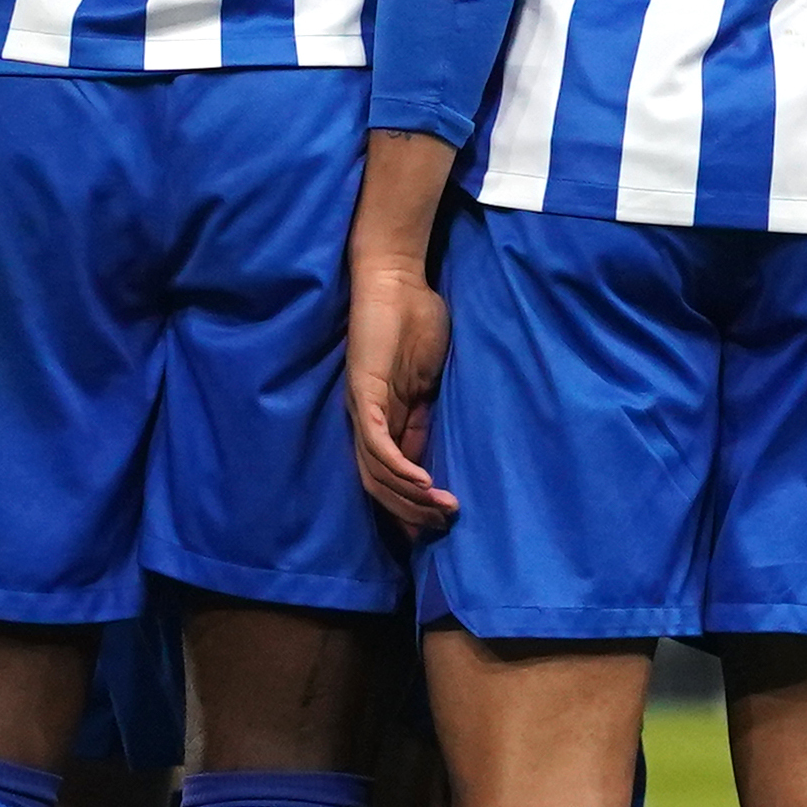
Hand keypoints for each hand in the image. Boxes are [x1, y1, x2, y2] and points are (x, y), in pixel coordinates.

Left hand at [347, 249, 455, 537]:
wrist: (397, 279)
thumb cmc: (415, 319)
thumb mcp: (428, 377)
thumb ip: (426, 412)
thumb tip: (433, 454)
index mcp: (382, 417)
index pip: (389, 475)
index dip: (409, 506)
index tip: (438, 527)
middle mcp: (365, 419)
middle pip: (378, 483)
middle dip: (411, 511)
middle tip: (444, 525)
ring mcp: (362, 406)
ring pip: (376, 471)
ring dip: (409, 497)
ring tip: (443, 510)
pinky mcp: (364, 391)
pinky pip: (377, 442)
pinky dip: (398, 468)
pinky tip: (424, 483)